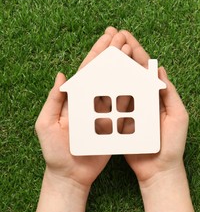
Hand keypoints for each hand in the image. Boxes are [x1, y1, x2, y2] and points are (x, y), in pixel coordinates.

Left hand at [35, 27, 132, 188]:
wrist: (71, 175)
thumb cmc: (55, 152)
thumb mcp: (47, 124)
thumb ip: (54, 100)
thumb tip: (62, 75)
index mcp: (76, 98)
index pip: (88, 69)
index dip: (98, 52)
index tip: (109, 36)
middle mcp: (92, 101)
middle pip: (105, 72)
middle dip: (114, 54)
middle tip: (125, 37)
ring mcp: (104, 112)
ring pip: (117, 85)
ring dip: (126, 68)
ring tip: (135, 52)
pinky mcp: (115, 124)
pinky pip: (126, 105)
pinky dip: (133, 91)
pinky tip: (141, 79)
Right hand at [116, 31, 189, 185]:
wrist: (159, 171)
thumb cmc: (173, 145)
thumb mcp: (178, 116)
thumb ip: (169, 93)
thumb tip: (159, 69)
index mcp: (158, 96)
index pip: (146, 69)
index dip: (137, 52)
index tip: (126, 36)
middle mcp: (144, 100)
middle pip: (131, 73)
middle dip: (122, 54)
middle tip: (111, 37)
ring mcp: (131, 110)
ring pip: (120, 85)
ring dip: (112, 69)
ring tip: (102, 53)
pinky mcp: (121, 122)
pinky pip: (112, 104)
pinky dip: (105, 92)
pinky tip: (97, 80)